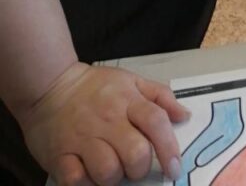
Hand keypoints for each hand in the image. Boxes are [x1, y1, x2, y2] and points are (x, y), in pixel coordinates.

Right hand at [18, 62, 188, 185]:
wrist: (50, 85)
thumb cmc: (95, 87)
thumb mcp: (131, 81)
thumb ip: (160, 96)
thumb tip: (184, 116)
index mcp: (127, 100)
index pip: (155, 122)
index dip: (169, 148)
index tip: (175, 168)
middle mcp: (107, 120)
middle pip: (135, 153)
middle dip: (140, 167)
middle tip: (134, 166)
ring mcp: (82, 138)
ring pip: (108, 171)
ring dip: (113, 177)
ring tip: (109, 168)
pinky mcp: (60, 155)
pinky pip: (77, 180)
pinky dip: (85, 182)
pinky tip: (87, 172)